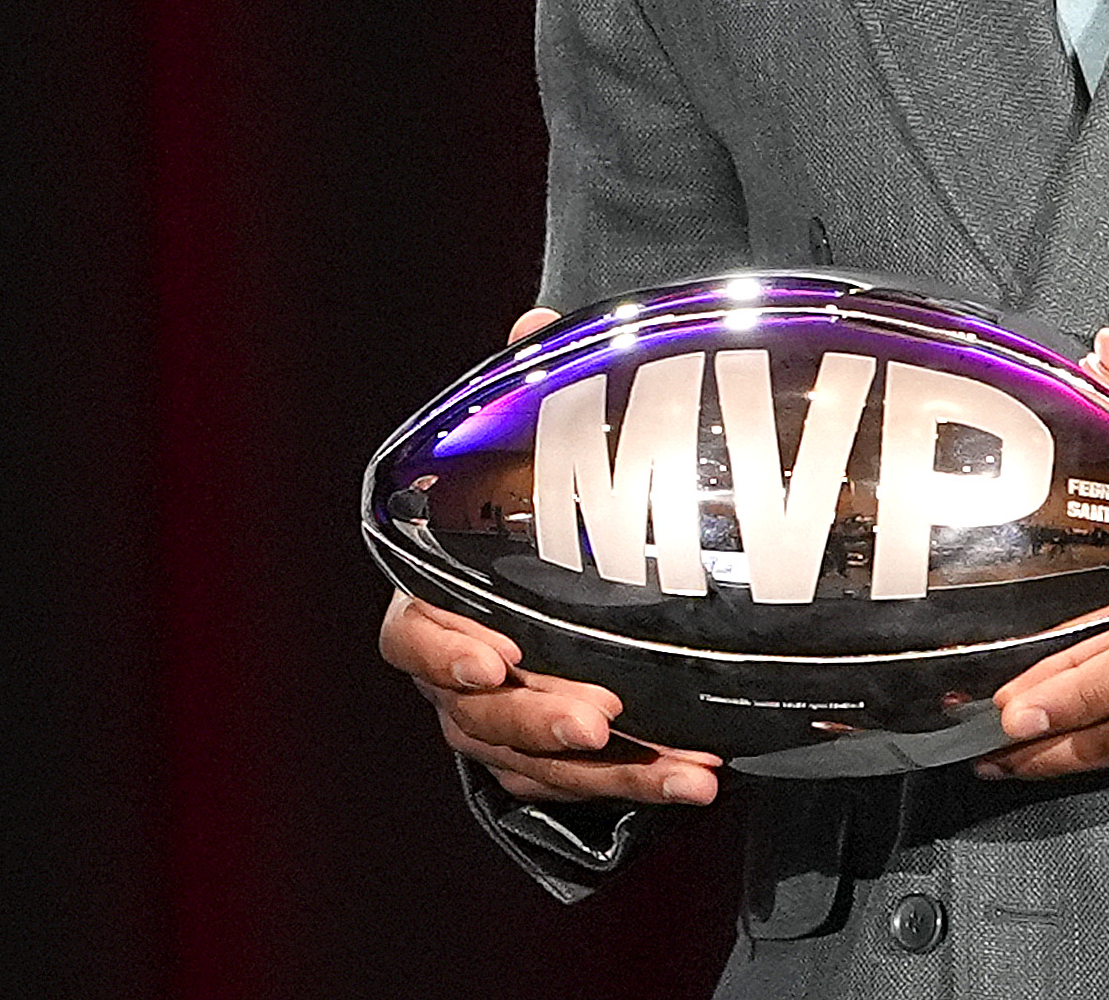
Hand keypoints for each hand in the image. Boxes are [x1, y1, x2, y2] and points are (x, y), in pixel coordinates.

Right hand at [375, 306, 724, 807]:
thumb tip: (536, 324)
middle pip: (475, 714)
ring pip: (533, 761)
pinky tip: (697, 776)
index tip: (492, 655)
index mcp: (440, 596)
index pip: (411, 633)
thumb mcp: (538, 444)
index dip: (442, 650)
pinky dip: (639, 784)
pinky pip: (581, 785)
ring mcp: (504, 718)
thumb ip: (531, 393)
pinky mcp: (554, 754)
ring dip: (608, 770)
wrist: (562, 557)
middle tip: (600, 718)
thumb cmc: (533, 503)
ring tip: (683, 766)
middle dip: (537, 717)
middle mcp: (461, 669)